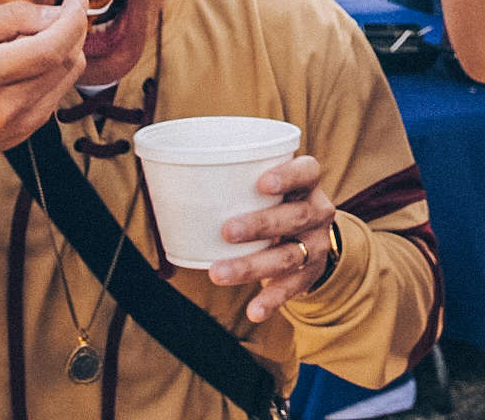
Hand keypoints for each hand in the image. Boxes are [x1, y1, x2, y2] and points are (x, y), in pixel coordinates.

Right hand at [0, 0, 88, 160]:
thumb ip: (14, 17)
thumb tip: (58, 13)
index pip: (49, 48)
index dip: (72, 22)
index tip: (76, 2)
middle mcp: (9, 104)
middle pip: (66, 60)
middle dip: (73, 30)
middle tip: (61, 14)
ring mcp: (23, 123)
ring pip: (69, 76)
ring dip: (68, 49)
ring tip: (43, 38)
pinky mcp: (31, 130)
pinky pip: (60, 92)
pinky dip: (58, 71)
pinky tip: (37, 64)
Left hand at [208, 155, 337, 320]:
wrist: (310, 238)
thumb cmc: (274, 203)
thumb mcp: (269, 187)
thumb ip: (235, 181)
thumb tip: (167, 177)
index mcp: (308, 184)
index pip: (307, 172)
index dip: (287, 176)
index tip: (262, 183)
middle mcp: (317, 213)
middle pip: (295, 217)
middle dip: (261, 224)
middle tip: (226, 231)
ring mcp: (315, 245)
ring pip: (288, 256)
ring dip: (252, 266)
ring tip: (218, 273)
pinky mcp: (309, 274)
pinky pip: (290, 288)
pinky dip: (271, 300)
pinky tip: (254, 311)